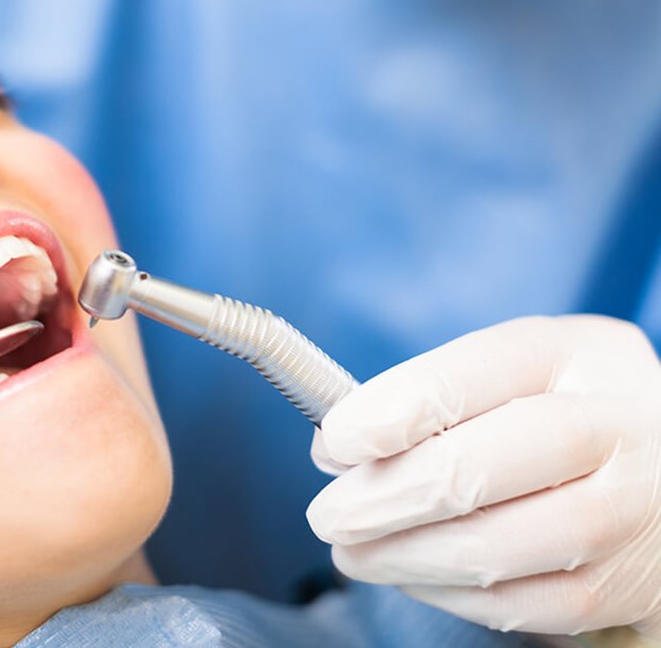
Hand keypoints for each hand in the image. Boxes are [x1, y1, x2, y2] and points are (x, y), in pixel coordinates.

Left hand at [306, 315, 660, 639]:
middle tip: (328, 515)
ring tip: (354, 553)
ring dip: (404, 557)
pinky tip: (411, 574)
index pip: (475, 373)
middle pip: (480, 468)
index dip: (392, 411)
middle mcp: (621, 426)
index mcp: (579, 354)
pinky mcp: (632, 584)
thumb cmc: (564, 411)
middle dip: (384, 498)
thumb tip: (338, 448)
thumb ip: (430, 396)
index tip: (335, 441)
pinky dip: (451, 595)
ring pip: (498, 548)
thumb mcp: (515, 373)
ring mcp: (637, 511)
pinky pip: (525, 604)